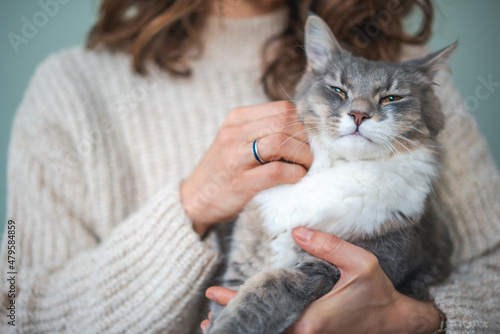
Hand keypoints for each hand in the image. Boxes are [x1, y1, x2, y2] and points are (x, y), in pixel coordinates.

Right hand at [181, 101, 312, 235]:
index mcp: (236, 119)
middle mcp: (234, 134)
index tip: (303, 141)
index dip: (300, 124)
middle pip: (284, 122)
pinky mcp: (240, 183)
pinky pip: (276, 170)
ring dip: (302, 156)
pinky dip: (294, 174)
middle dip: (304, 140)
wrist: (194, 200)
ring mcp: (235, 158)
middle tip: (307, 156)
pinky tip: (296, 178)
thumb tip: (303, 131)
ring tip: (304, 167)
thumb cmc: (223, 171)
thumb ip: (262, 131)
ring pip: (280, 142)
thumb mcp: (236, 141)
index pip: (282, 109)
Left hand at [203, 228, 441, 333]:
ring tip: (218, 322)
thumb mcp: (359, 263)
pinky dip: (263, 328)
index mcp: (311, 319)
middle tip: (208, 315)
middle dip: (234, 320)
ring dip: (246, 327)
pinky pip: (281, 333)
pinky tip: (252, 322)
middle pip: (261, 328)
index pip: (265, 310)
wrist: (393, 321)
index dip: (237, 303)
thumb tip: (297, 232)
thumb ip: (328, 246)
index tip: (214, 294)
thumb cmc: (377, 292)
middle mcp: (305, 333)